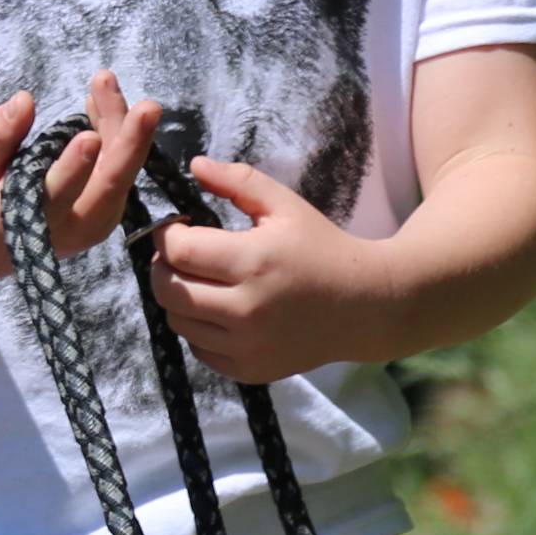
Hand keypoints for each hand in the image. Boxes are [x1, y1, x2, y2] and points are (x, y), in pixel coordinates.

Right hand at [0, 70, 160, 271]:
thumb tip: (24, 100)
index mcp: (35, 222)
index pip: (60, 192)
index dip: (76, 165)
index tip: (90, 135)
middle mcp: (77, 227)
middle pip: (110, 183)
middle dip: (130, 142)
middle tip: (148, 107)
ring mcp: (99, 222)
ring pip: (121, 171)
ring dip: (123, 127)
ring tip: (106, 83)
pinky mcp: (110, 211)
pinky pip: (120, 169)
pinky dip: (118, 134)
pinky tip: (104, 100)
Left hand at [152, 155, 391, 384]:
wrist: (369, 307)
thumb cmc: (324, 249)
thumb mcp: (287, 207)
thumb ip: (239, 182)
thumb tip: (194, 164)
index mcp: (253, 262)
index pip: (177, 250)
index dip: (168, 234)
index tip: (181, 229)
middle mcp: (247, 309)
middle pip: (167, 289)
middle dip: (166, 268)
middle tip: (186, 257)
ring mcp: (250, 346)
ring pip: (178, 322)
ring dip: (181, 301)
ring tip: (204, 285)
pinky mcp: (253, 370)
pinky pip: (200, 351)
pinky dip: (201, 332)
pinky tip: (222, 315)